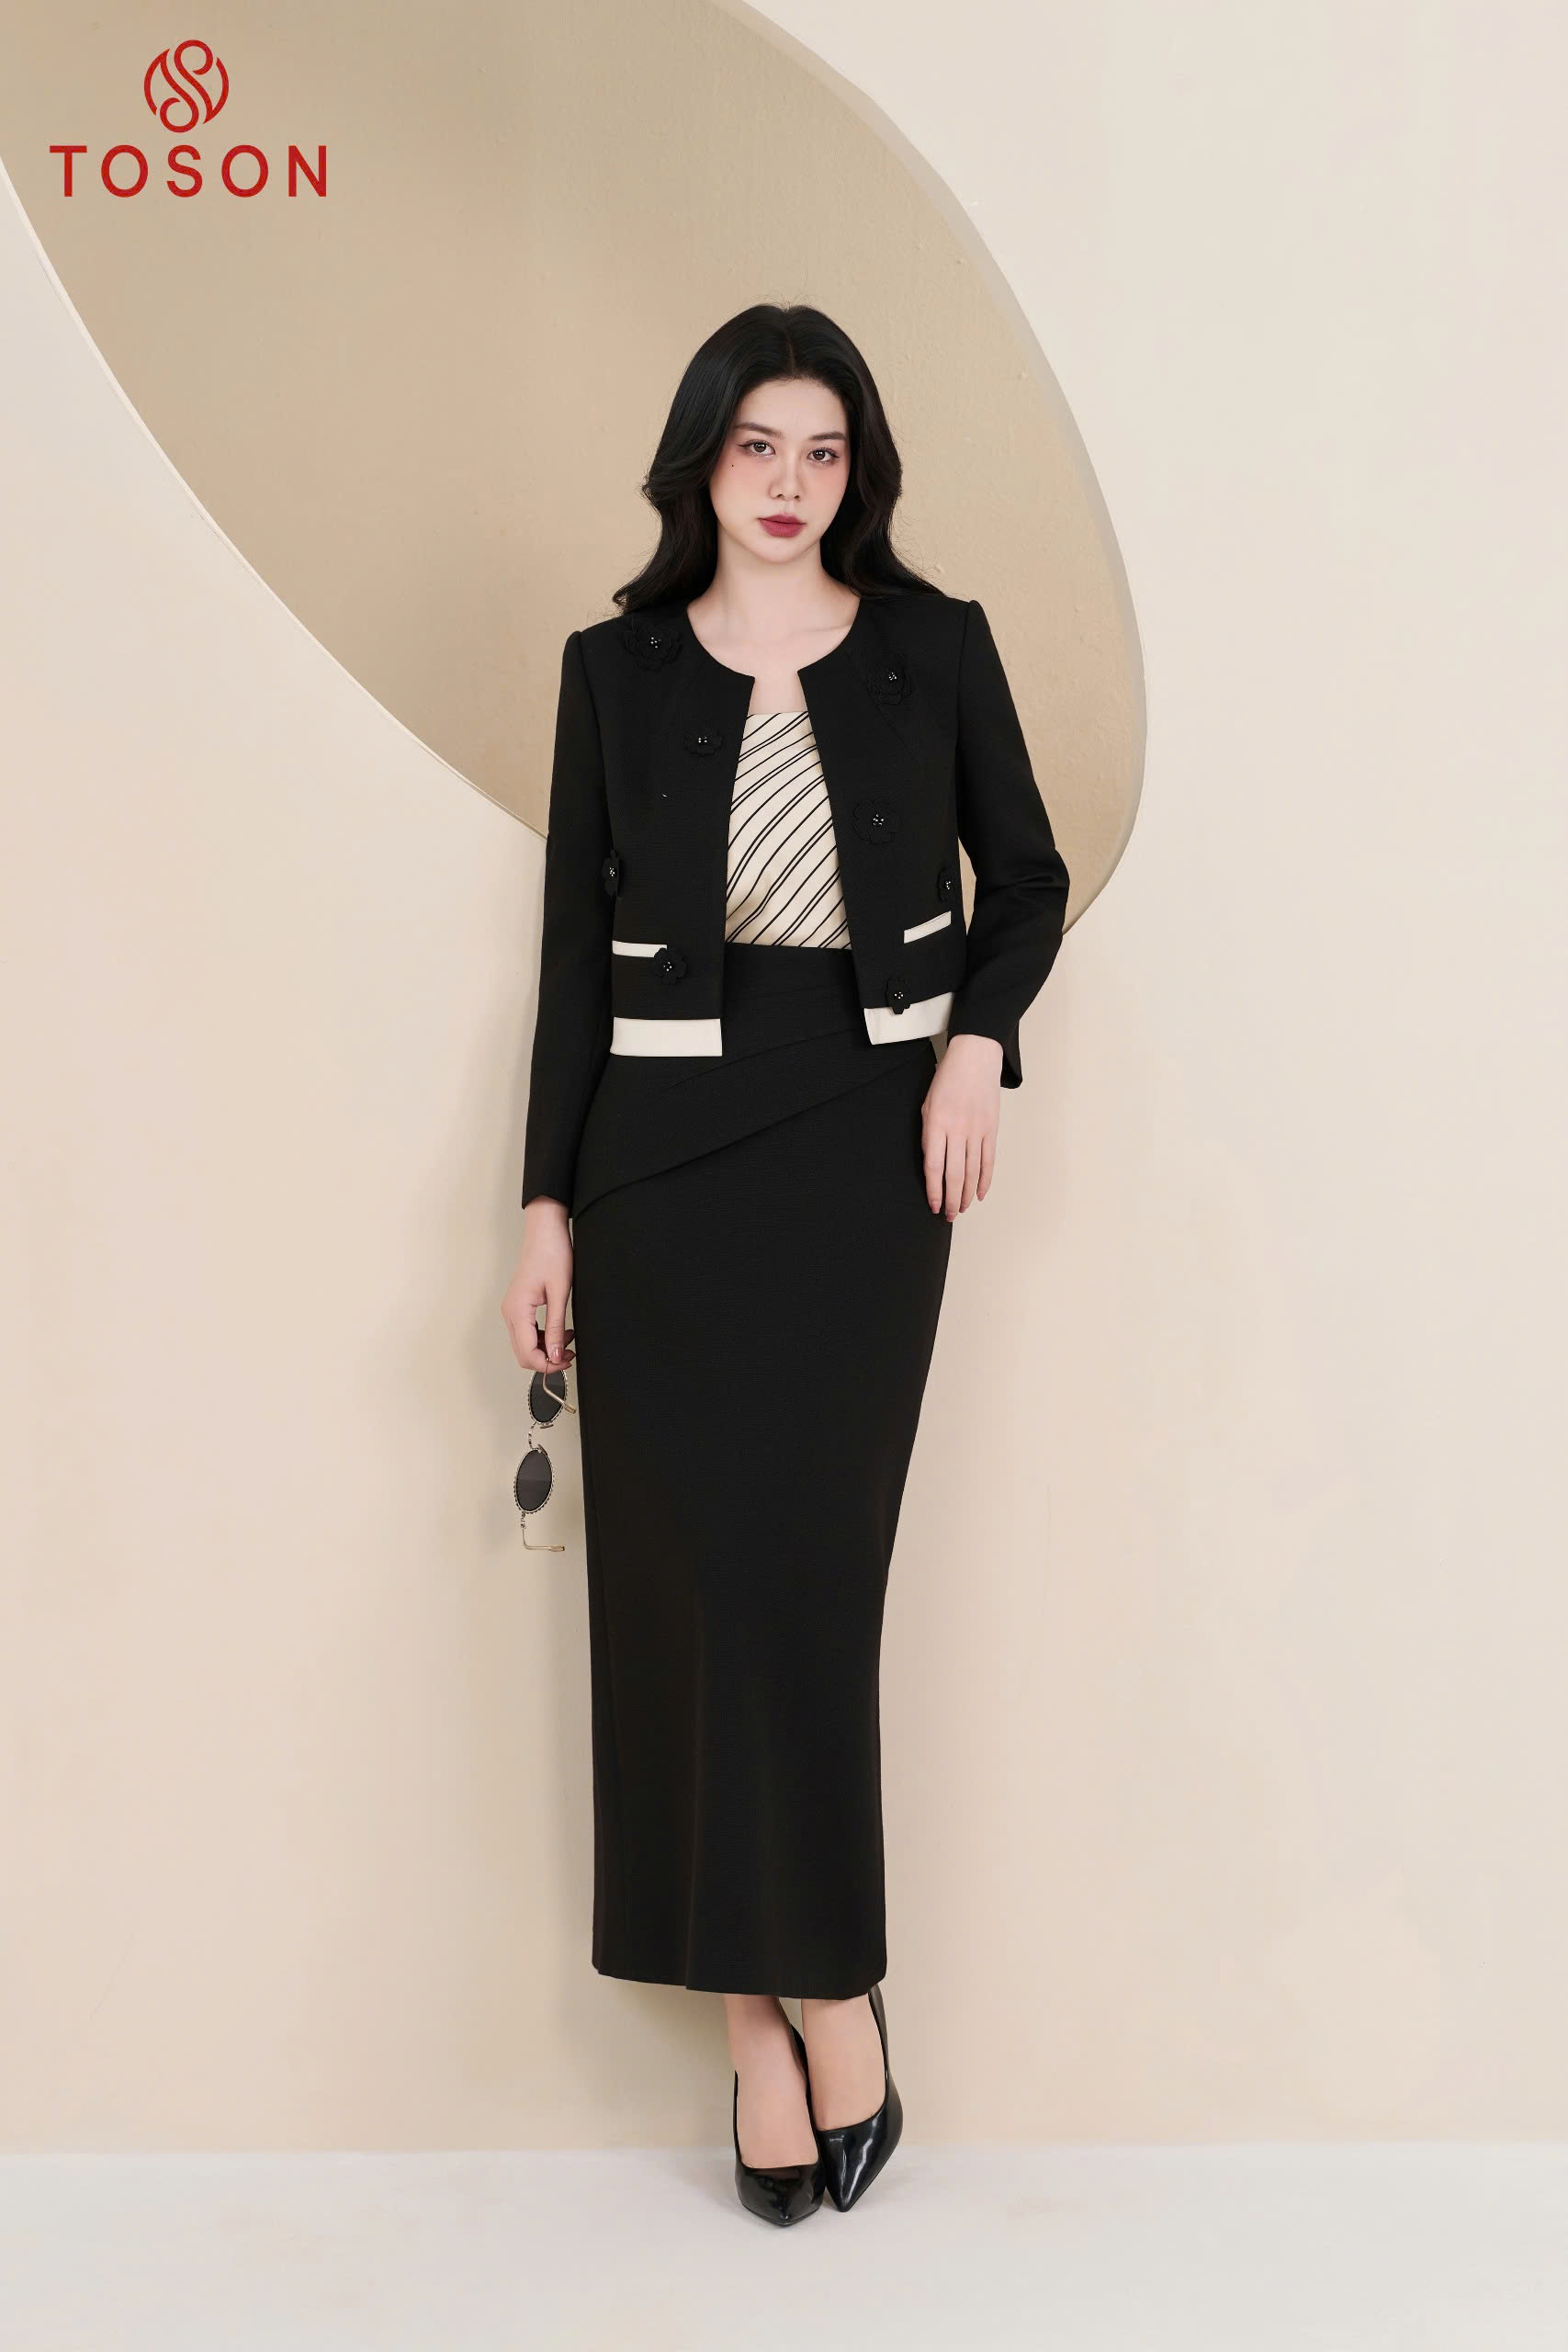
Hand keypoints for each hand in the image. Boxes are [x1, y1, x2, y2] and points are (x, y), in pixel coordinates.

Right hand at [502, 1197, 575, 1371]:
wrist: (545, 1231)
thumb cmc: (552, 1254)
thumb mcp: (560, 1293)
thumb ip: (556, 1327)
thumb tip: (556, 1355)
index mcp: (517, 1310)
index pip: (527, 1353)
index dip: (547, 1364)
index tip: (567, 1361)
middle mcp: (510, 1313)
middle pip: (523, 1353)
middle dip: (547, 1359)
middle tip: (571, 1354)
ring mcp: (512, 1309)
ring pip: (525, 1345)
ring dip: (546, 1349)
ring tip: (569, 1340)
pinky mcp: (519, 1306)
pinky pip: (527, 1332)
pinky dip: (543, 1338)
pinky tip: (561, 1331)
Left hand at [921, 1033, 1004, 1216]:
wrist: (975, 1057)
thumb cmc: (947, 1079)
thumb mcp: (927, 1105)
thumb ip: (928, 1135)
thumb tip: (931, 1162)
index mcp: (937, 1124)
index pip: (934, 1167)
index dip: (933, 1190)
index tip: (933, 1205)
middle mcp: (958, 1130)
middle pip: (954, 1175)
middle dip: (951, 1199)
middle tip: (948, 1216)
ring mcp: (977, 1130)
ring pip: (972, 1171)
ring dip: (967, 1194)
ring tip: (961, 1208)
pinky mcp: (992, 1129)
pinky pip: (988, 1161)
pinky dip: (985, 1180)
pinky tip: (980, 1194)